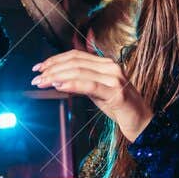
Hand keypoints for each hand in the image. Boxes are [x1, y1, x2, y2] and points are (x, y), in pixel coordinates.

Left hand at [32, 51, 152, 140]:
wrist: (142, 122)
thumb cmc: (119, 107)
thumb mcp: (97, 92)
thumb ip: (81, 83)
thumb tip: (58, 80)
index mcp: (106, 64)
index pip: (76, 56)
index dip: (55, 59)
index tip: (39, 67)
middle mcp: (111, 67)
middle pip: (75, 62)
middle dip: (52, 68)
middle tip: (36, 77)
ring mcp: (114, 78)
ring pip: (80, 72)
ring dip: (57, 76)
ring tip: (43, 82)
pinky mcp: (116, 92)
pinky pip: (90, 85)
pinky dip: (72, 84)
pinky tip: (59, 86)